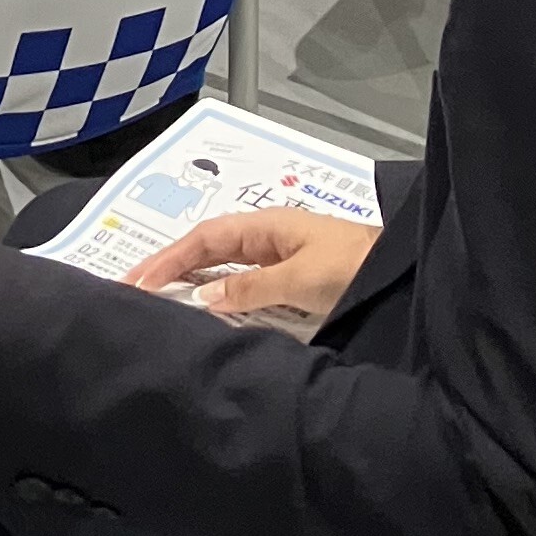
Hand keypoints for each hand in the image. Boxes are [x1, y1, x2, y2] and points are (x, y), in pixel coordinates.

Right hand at [127, 207, 379, 322]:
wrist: (401, 276)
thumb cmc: (353, 268)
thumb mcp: (300, 279)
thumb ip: (250, 288)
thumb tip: (201, 298)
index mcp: (265, 226)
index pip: (203, 239)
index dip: (168, 259)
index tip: (137, 282)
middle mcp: (267, 237)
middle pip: (208, 249)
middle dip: (170, 267)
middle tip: (134, 291)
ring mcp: (279, 257)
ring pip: (224, 266)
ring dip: (192, 280)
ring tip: (158, 300)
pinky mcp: (292, 279)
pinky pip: (244, 283)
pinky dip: (219, 293)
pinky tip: (206, 309)